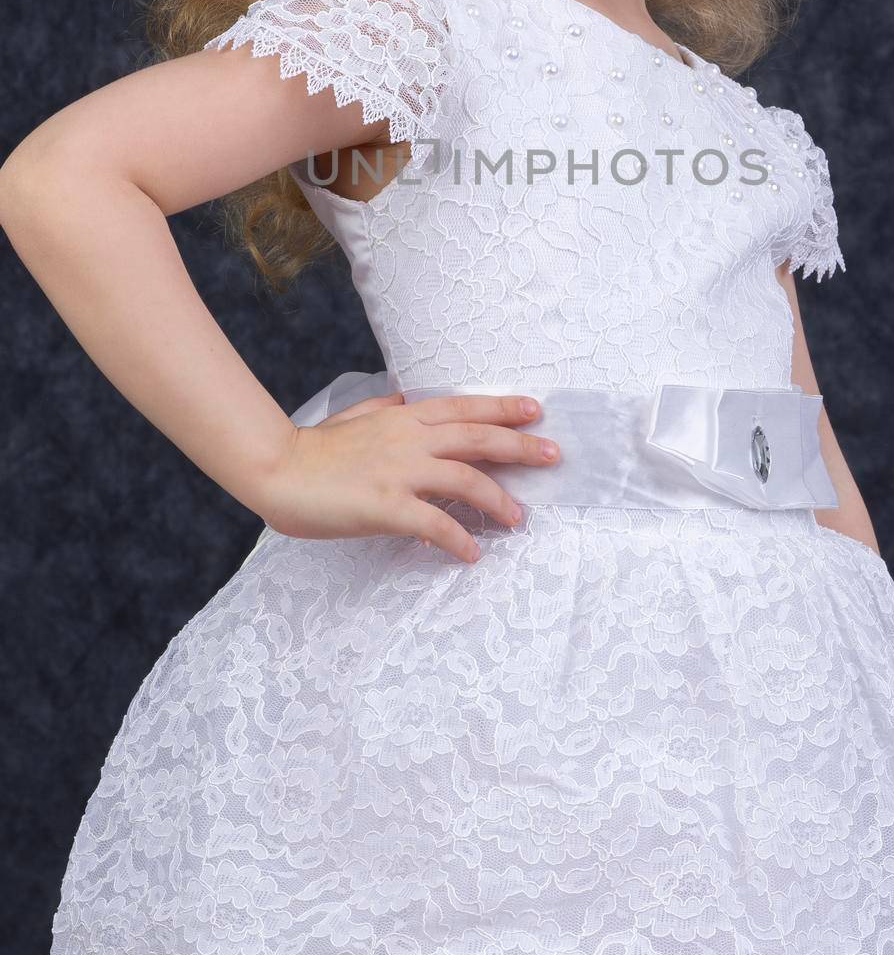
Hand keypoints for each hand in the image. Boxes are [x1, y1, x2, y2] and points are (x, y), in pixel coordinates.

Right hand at [258, 391, 558, 562]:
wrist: (278, 469)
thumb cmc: (313, 449)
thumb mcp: (354, 417)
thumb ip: (384, 410)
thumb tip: (405, 400)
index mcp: (404, 418)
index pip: (465, 408)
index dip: (503, 408)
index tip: (536, 410)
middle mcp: (410, 439)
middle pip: (479, 438)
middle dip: (521, 446)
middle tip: (554, 455)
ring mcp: (400, 471)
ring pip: (466, 479)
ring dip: (499, 499)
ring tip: (520, 518)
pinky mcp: (387, 505)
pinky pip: (435, 524)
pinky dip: (459, 539)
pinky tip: (473, 554)